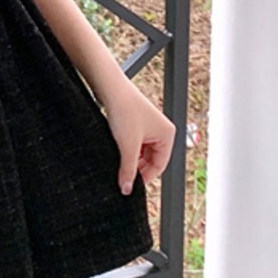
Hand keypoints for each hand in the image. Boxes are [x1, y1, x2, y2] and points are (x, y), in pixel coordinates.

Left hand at [101, 77, 177, 196]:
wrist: (110, 88)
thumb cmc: (125, 110)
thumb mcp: (127, 146)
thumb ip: (128, 170)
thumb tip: (127, 190)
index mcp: (167, 135)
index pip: (160, 166)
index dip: (145, 177)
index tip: (131, 186)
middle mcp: (160, 130)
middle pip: (151, 160)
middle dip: (137, 168)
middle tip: (123, 177)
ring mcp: (148, 126)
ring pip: (141, 152)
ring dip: (130, 159)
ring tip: (118, 163)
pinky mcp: (135, 122)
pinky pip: (134, 143)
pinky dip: (126, 150)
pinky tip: (116, 152)